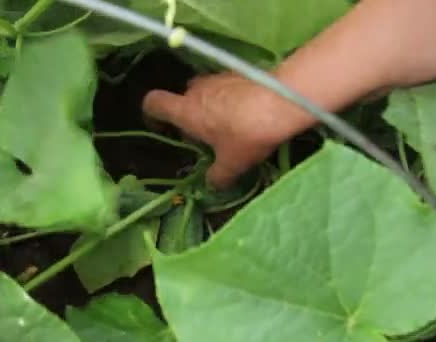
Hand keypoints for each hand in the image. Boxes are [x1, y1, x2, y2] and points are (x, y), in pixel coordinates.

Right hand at [142, 73, 314, 188]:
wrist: (283, 100)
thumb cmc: (247, 133)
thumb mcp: (232, 163)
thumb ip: (217, 175)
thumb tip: (212, 184)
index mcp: (186, 111)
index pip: (153, 103)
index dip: (152, 115)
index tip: (163, 129)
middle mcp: (197, 90)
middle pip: (182, 98)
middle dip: (189, 116)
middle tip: (206, 137)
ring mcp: (218, 77)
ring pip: (204, 91)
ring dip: (210, 106)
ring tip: (229, 125)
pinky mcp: (239, 72)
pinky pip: (225, 86)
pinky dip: (230, 98)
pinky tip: (248, 113)